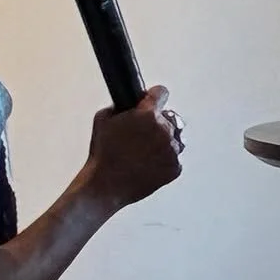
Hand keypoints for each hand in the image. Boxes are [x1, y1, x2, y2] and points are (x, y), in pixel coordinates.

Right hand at [85, 85, 182, 208]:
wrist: (105, 186)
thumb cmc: (102, 154)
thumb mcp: (103, 119)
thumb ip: (121, 106)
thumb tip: (130, 105)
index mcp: (148, 114)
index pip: (161, 93)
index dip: (154, 96)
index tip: (151, 101)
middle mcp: (164, 129)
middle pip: (171, 117)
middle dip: (160, 122)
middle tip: (145, 134)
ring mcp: (172, 150)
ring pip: (177, 138)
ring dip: (166, 141)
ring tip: (148, 151)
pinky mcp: (175, 168)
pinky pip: (175, 158)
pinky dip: (165, 160)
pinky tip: (150, 164)